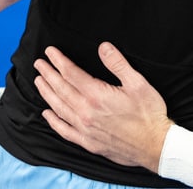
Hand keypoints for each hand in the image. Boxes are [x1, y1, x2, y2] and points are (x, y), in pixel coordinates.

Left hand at [35, 42, 170, 171]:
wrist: (154, 146)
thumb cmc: (149, 114)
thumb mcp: (138, 83)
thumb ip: (118, 64)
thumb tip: (103, 46)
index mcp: (97, 95)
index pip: (71, 74)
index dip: (59, 61)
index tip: (50, 52)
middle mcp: (86, 112)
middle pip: (61, 89)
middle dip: (48, 74)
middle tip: (39, 64)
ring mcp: (85, 129)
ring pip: (59, 108)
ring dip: (47, 93)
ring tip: (39, 81)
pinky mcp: (88, 142)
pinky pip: (64, 130)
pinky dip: (53, 121)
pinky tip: (47, 114)